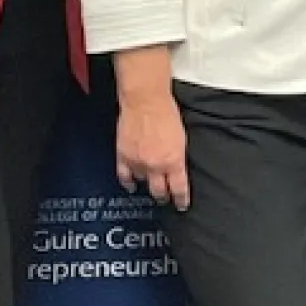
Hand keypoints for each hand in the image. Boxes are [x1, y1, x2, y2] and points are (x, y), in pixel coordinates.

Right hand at [113, 47, 189, 209]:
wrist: (145, 101)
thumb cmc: (166, 113)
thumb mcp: (181, 138)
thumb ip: (177, 156)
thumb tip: (176, 168)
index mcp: (174, 161)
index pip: (179, 189)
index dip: (180, 200)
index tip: (181, 205)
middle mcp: (156, 166)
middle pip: (159, 191)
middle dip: (163, 196)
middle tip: (164, 198)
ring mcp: (138, 163)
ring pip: (142, 182)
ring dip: (146, 182)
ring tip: (148, 183)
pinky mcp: (124, 156)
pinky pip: (124, 177)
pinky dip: (128, 183)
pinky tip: (130, 185)